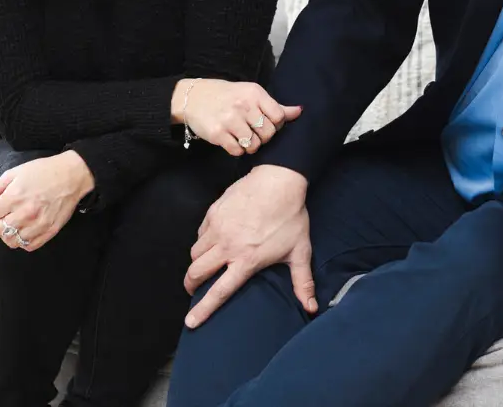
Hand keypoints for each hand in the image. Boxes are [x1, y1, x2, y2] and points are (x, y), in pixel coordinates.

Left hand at [0, 151, 93, 251]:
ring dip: (8, 234)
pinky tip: (26, 228)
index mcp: (14, 197)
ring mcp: (38, 225)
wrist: (73, 175)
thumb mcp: (14, 174)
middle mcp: (24, 214)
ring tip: (14, 222)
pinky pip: (28, 247)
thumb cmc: (43, 171)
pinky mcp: (49, 231)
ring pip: (10, 242)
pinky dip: (23, 240)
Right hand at [172, 79, 301, 156]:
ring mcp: (230, 120)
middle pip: (268, 133)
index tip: (267, 123)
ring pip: (253, 145)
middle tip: (254, 132)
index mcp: (255, 93)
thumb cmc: (228, 96)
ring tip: (243, 137)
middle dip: (263, 137)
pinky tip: (232, 140)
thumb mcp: (251, 94)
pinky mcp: (218, 134)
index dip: (276, 125)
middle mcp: (243, 105)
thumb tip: (300, 111)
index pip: (279, 117)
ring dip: (250, 145)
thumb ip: (274, 106)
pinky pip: (237, 151)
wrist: (194, 97)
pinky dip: (237, 150)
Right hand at [183, 165, 313, 328]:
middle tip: (193, 289)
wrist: (279, 180)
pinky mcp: (213, 212)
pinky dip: (202, 240)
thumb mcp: (299, 250)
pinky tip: (212, 240)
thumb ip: (302, 281)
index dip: (203, 309)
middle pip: (197, 272)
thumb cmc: (290, 216)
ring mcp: (218, 228)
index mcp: (246, 260)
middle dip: (191, 285)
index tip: (190, 322)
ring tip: (204, 264)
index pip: (219, 291)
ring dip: (197, 262)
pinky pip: (200, 232)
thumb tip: (311, 308)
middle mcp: (227, 246)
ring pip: (195, 253)